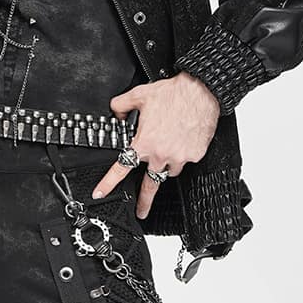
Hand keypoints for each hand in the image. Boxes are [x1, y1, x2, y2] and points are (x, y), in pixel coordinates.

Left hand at [92, 74, 219, 216]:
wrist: (201, 91)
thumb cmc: (173, 94)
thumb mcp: (139, 95)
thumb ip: (121, 106)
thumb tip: (116, 113)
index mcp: (144, 143)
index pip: (121, 168)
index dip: (108, 183)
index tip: (100, 193)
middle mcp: (161, 154)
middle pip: (150, 184)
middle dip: (145, 201)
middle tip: (141, 211)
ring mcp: (179, 157)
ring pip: (169, 170)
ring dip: (166, 164)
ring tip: (168, 148)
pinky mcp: (194, 155)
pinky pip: (185, 160)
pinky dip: (182, 153)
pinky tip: (182, 139)